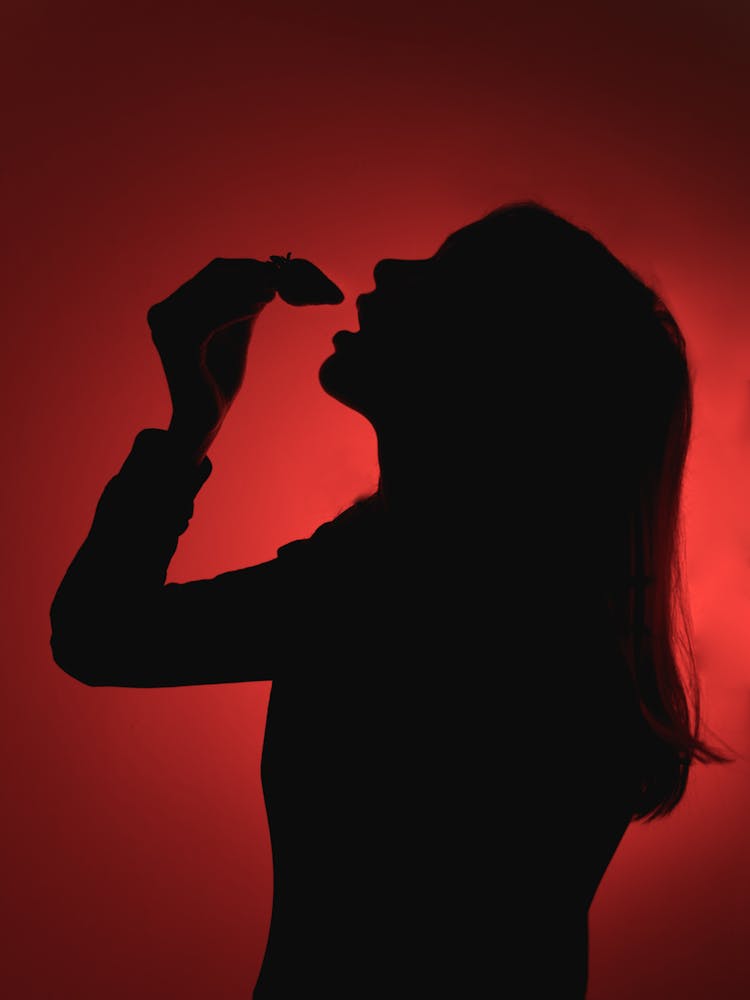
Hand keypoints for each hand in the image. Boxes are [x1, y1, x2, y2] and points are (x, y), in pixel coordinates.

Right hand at [147, 254, 344, 464]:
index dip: (244, 268)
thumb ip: (243, 306)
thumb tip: (266, 278)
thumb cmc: (216, 377)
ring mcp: (167, 328)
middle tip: (277, 277)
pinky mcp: (180, 344)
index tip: (272, 270)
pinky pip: (214, 316)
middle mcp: (163, 314)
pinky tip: (261, 304)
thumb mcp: (234, 333)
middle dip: (248, 275)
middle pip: (211, 278)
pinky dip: (240, 306)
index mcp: (172, 309)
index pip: (210, 274)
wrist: (203, 416)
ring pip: (214, 293)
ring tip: (273, 291)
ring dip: (247, 288)